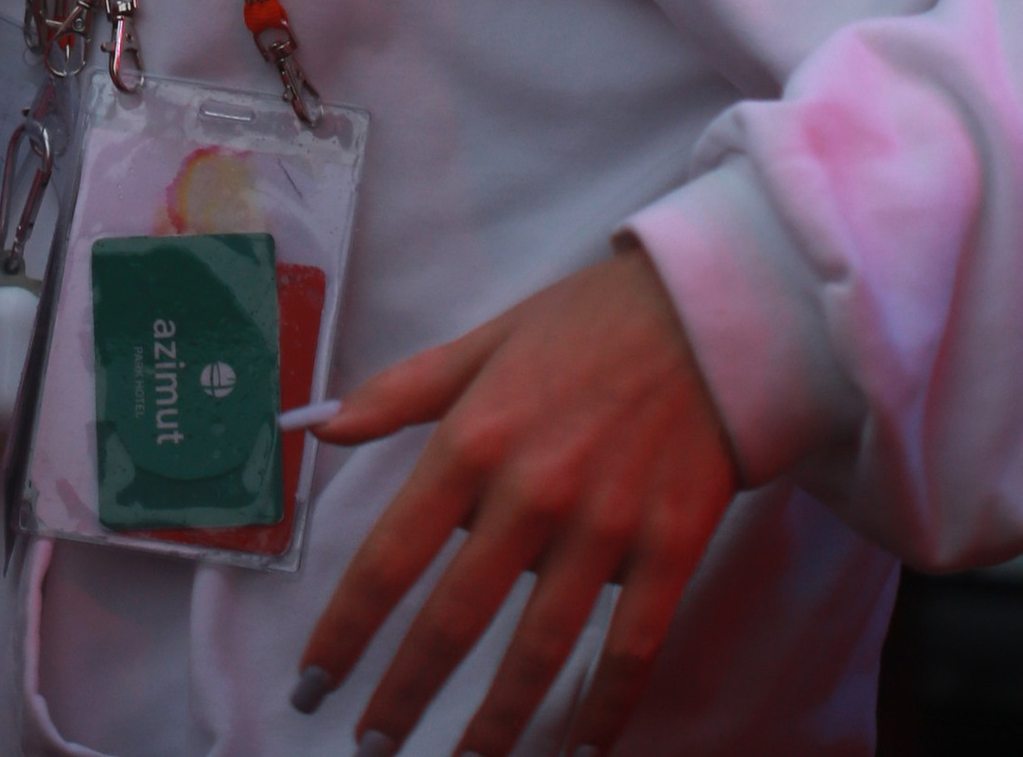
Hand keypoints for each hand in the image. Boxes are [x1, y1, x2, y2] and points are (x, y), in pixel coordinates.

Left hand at [295, 249, 738, 756]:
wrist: (708, 311)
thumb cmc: (588, 323)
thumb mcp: (487, 341)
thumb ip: (401, 390)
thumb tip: (321, 426)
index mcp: (476, 437)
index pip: (391, 555)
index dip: (346, 629)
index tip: (314, 682)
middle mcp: (532, 491)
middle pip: (453, 620)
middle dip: (404, 694)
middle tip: (370, 745)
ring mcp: (605, 526)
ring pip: (538, 652)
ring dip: (493, 722)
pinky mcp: (669, 548)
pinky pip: (631, 649)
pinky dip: (605, 711)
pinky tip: (577, 752)